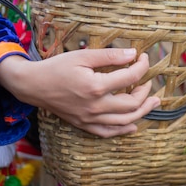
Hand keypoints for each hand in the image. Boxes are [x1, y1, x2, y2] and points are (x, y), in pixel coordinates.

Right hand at [0, 48, 159, 137]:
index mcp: (96, 87)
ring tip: (153, 102)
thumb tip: (133, 54)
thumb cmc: (57, 67)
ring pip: (124, 121)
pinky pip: (107, 132)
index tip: (144, 57)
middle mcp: (95, 106)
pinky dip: (123, 130)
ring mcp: (90, 118)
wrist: (32, 85)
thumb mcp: (83, 55)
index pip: (131, 77)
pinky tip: (133, 125)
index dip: (143, 66)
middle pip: (132, 104)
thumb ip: (110, 55)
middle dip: (146, 92)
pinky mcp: (84, 124)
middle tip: (149, 82)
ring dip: (142, 112)